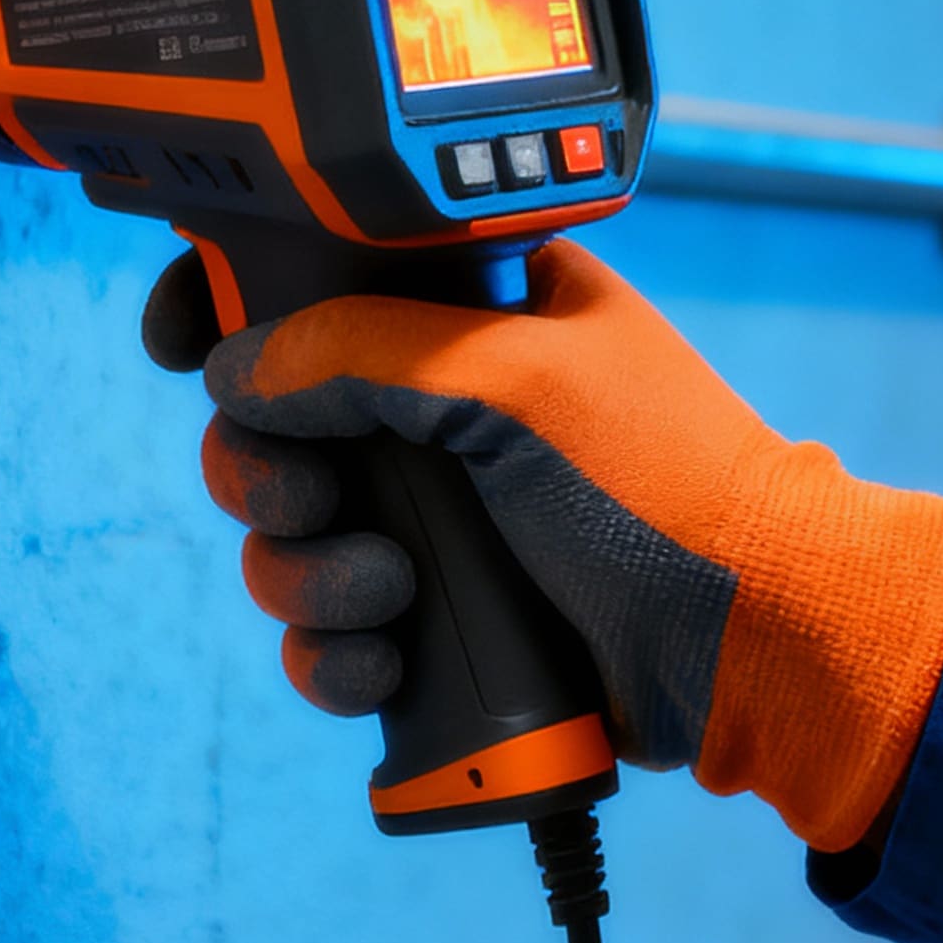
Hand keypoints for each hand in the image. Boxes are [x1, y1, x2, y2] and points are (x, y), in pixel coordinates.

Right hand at [159, 242, 942, 847]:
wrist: (760, 642)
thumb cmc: (668, 486)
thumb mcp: (517, 378)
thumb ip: (366, 346)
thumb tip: (237, 365)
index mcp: (477, 307)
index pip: (316, 278)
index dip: (234, 307)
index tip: (182, 346)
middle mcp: (448, 406)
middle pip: (276, 424)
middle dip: (267, 474)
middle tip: (309, 503)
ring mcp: (443, 516)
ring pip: (292, 537)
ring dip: (303, 575)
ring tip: (385, 596)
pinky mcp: (445, 617)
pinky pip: (331, 633)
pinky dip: (331, 655)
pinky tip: (378, 664)